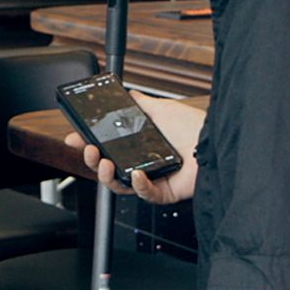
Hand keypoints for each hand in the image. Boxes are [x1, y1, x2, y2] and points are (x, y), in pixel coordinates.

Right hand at [63, 92, 202, 204]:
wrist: (214, 139)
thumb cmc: (193, 126)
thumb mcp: (160, 109)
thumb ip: (140, 104)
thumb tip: (127, 94)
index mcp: (139, 146)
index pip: (108, 149)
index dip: (89, 145)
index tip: (74, 137)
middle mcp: (143, 164)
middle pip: (108, 170)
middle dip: (91, 162)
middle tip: (87, 149)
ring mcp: (152, 179)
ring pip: (120, 186)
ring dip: (106, 176)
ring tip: (105, 162)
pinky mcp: (164, 192)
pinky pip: (144, 194)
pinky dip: (138, 185)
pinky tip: (137, 174)